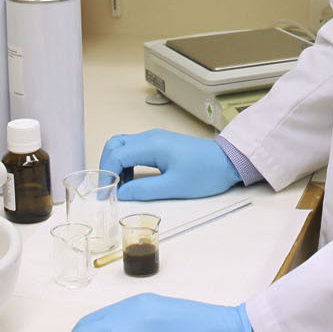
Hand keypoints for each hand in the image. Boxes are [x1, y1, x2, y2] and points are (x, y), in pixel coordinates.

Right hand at [99, 128, 240, 200]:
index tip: (105, 193)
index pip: (116, 154)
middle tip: (107, 188)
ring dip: (116, 164)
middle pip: (115, 144)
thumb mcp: (174, 187)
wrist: (227, 162)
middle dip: (106, 165)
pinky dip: (126, 162)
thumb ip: (144, 190)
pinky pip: (134, 149)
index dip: (106, 173)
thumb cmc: (205, 173)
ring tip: (120, 186)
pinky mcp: (160, 144)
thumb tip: (120, 194)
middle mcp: (151, 137)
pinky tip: (132, 180)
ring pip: (123, 145)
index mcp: (153, 145)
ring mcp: (155, 138)